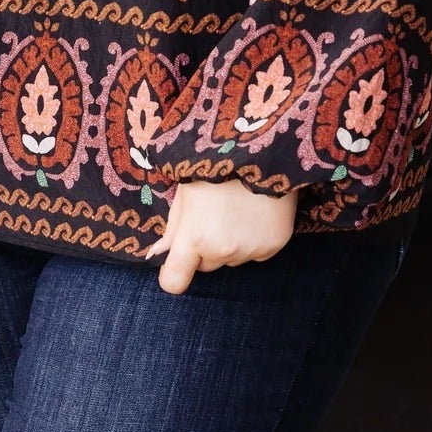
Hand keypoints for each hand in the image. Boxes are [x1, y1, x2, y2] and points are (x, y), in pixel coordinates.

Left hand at [146, 178, 297, 293]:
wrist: (265, 150)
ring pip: (231, 260)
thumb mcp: (186, 191)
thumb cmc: (217, 166)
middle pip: (206, 265)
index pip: (174, 281)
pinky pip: (255, 254)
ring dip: (230, 244)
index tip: (177, 264)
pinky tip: (255, 214)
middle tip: (213, 216)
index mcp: (194, 237)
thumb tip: (157, 255)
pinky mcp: (274, 245)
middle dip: (205, 249)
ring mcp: (251, 250)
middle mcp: (222, 250)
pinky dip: (253, 240)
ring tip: (236, 210)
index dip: (172, 274)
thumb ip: (172, 228)